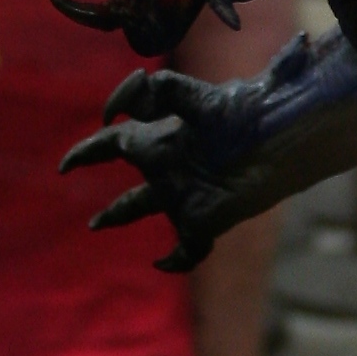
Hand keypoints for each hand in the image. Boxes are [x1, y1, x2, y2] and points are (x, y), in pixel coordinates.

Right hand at [60, 64, 270, 271]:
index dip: (93, 142)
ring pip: (140, 205)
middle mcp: (168, 162)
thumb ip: (163, 91)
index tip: (83, 144)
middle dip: (90, 159)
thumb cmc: (252, 112)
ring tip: (94, 224)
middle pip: (123, 158)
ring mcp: (184, 194)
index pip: (116, 135)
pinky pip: (186, 249)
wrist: (291, 137)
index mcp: (163, 134)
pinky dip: (175, 260)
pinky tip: (162, 263)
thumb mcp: (204, 99)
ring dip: (115, 214)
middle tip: (65, 167)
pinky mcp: (205, 221)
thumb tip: (126, 97)